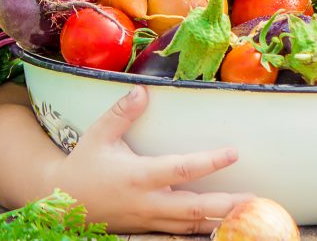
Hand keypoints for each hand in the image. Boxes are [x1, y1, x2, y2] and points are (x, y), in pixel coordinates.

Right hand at [47, 85, 252, 233]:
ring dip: (220, 221)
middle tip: (255, 199)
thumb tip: (143, 90)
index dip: (209, 162)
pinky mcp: (148, 229)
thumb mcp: (98, 135)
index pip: (181, 170)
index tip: (233, 153)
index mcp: (138, 176)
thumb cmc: (83, 165)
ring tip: (248, 213)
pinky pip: (180, 233)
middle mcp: (147, 202)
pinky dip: (201, 230)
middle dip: (226, 205)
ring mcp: (149, 220)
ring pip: (190, 226)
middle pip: (194, 208)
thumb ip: (121, 113)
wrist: (62, 202)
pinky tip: (221, 225)